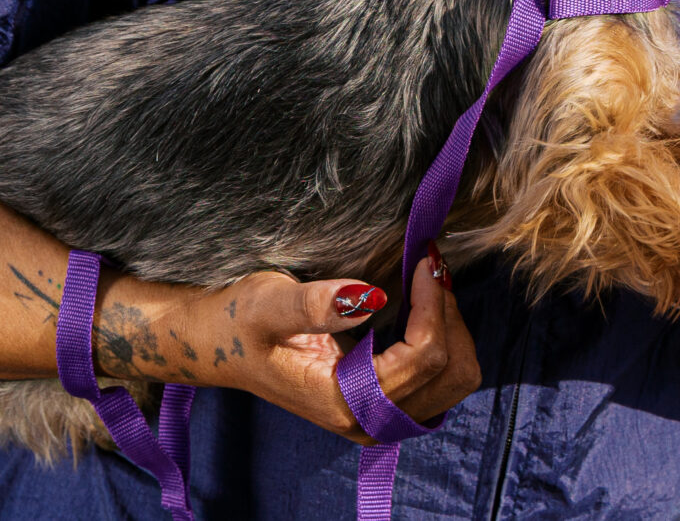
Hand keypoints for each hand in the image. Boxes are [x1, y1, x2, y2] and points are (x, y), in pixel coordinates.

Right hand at [109, 254, 479, 444]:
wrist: (221, 346)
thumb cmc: (239, 322)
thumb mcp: (268, 304)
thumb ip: (316, 304)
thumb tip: (369, 297)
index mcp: (344, 403)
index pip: (424, 358)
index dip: (434, 304)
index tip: (424, 257)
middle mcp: (368, 421)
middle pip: (452, 372)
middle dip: (449, 314)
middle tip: (428, 266)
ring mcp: (380, 417)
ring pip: (457, 378)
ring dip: (452, 325)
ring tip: (427, 282)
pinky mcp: (386, 404)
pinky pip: (444, 377)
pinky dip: (445, 338)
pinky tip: (422, 305)